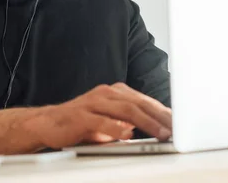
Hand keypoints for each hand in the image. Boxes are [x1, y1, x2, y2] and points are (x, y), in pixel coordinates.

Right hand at [24, 83, 171, 148]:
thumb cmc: (80, 122)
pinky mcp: (80, 116)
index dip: (163, 112)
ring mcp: (93, 103)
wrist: (47, 123)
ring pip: (125, 110)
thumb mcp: (109, 120)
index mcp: (115, 92)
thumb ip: (129, 121)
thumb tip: (156, 126)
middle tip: (176, 129)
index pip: (144, 101)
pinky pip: (101, 121)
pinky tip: (128, 135)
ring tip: (161, 133)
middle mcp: (106, 93)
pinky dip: (116, 128)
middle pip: (139, 103)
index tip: (180, 123)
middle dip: (160, 117)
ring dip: (146, 122)